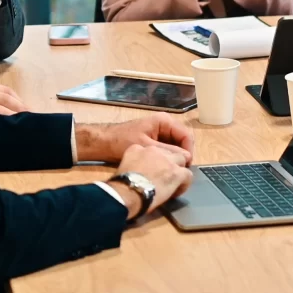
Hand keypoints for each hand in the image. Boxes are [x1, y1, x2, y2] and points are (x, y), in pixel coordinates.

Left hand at [75, 113, 194, 163]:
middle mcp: (164, 124)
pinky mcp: (154, 140)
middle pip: (182, 141)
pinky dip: (167, 158)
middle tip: (179, 171)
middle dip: (182, 155)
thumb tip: (186, 158)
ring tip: (172, 171)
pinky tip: (164, 168)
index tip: (185, 166)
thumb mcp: (147, 147)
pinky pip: (167, 149)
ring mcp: (160, 132)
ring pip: (176, 146)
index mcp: (164, 121)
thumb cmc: (122, 141)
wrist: (103, 142)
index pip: (186, 135)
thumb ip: (167, 152)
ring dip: (175, 158)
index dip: (189, 151)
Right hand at [110, 144, 193, 214]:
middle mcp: (154, 150)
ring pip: (181, 160)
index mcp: (138, 148)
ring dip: (178, 171)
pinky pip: (188, 175)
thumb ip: (132, 165)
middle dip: (169, 163)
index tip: (152, 171)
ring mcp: (167, 160)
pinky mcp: (176, 172)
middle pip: (168, 153)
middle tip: (165, 177)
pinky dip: (184, 183)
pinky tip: (178, 190)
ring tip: (174, 183)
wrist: (126, 192)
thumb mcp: (122, 167)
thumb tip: (138, 173)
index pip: (152, 150)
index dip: (155, 161)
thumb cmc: (120, 185)